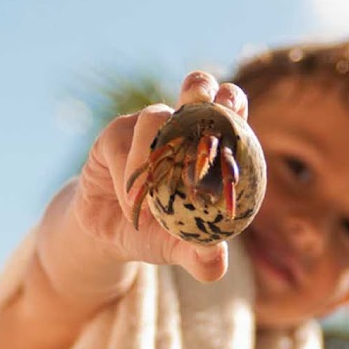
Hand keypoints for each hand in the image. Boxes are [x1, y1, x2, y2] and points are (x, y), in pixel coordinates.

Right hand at [69, 70, 248, 282]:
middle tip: (201, 104)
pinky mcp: (113, 137)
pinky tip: (130, 204)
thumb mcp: (181, 247)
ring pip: (153, 119)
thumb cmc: (159, 233)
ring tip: (153, 203)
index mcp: (208, 143)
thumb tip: (216, 261)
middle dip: (200, 89)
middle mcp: (178, 125)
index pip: (229, 108)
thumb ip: (201, 254)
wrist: (111, 236)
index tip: (237, 113)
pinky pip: (122, 146)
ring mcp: (144, 127)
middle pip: (195, 87)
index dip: (234, 103)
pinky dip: (129, 178)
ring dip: (156, 156)